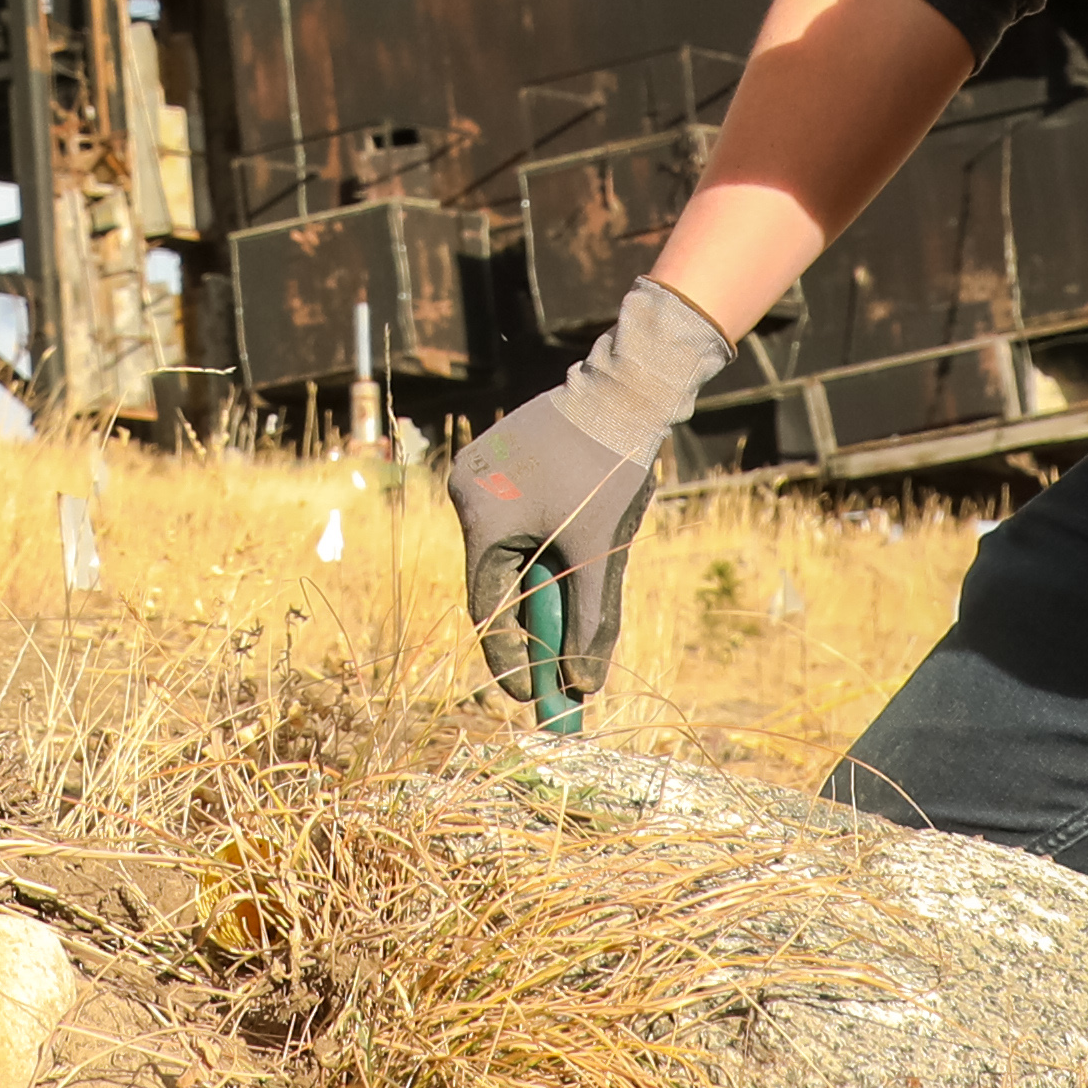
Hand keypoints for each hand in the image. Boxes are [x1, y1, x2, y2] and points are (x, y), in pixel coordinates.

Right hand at [456, 282, 735, 715]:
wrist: (622, 392)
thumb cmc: (611, 472)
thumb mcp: (600, 554)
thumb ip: (588, 621)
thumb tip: (582, 686)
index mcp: (484, 518)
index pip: (487, 607)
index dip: (510, 656)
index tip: (530, 695)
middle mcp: (465, 493)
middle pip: (491, 579)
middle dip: (524, 622)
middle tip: (551, 667)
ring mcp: (474, 471)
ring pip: (498, 549)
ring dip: (529, 581)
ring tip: (563, 607)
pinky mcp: (489, 457)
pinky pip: (503, 518)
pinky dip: (529, 546)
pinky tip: (558, 557)